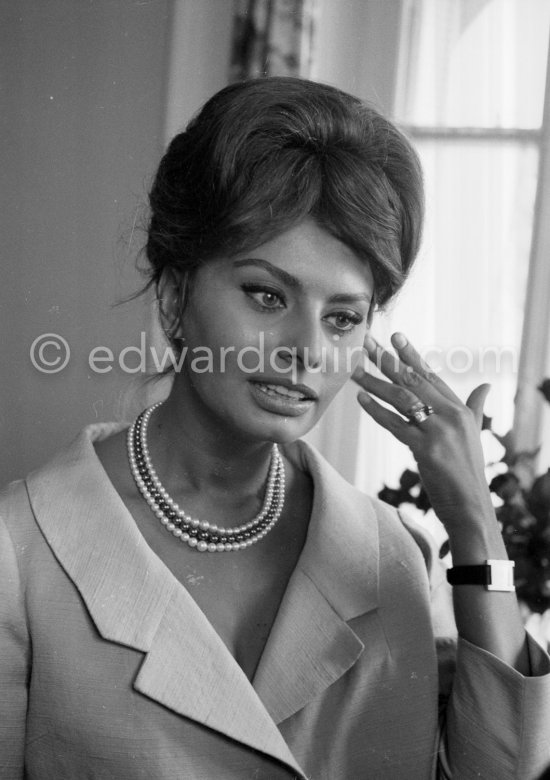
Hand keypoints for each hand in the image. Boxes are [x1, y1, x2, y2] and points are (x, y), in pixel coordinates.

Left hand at [352, 331, 493, 530]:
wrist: (471, 506)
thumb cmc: (468, 471)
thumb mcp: (474, 434)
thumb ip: (476, 408)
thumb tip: (486, 385)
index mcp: (460, 410)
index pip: (432, 376)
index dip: (412, 356)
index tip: (396, 336)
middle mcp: (451, 415)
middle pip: (413, 381)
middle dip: (387, 360)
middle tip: (366, 342)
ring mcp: (438, 431)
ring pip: (401, 399)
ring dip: (374, 383)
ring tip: (354, 370)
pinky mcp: (425, 449)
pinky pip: (396, 425)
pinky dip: (377, 411)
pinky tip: (362, 399)